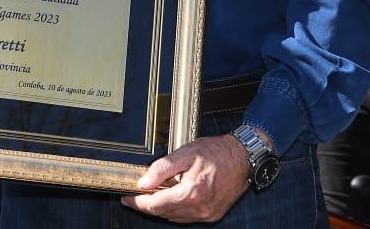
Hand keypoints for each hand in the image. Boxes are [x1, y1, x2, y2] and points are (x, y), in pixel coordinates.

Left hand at [121, 134, 248, 223]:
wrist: (243, 158)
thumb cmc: (217, 152)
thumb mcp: (186, 153)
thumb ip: (162, 168)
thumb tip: (144, 182)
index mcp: (191, 193)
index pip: (156, 205)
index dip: (138, 202)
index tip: (126, 198)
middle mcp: (199, 209)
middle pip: (163, 213)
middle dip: (147, 205)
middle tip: (135, 195)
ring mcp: (207, 214)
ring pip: (174, 217)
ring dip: (161, 208)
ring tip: (152, 194)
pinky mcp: (213, 215)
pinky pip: (187, 217)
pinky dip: (176, 209)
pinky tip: (172, 197)